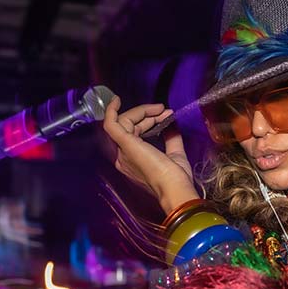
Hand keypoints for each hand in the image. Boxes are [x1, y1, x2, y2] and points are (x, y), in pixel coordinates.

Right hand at [102, 97, 199, 213]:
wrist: (175, 188)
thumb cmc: (176, 178)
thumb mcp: (175, 153)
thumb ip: (171, 138)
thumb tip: (171, 123)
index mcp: (133, 160)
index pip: (135, 132)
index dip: (149, 120)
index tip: (166, 114)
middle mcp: (124, 156)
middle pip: (129, 125)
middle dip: (147, 114)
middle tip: (165, 110)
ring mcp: (122, 151)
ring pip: (124, 121)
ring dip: (142, 111)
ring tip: (160, 109)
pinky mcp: (125, 144)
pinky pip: (111, 124)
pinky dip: (111, 111)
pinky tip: (116, 100)